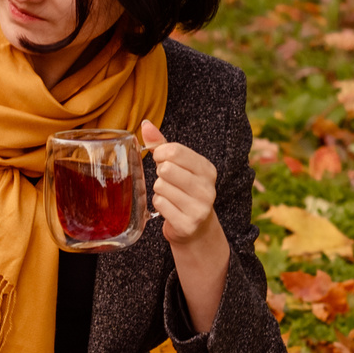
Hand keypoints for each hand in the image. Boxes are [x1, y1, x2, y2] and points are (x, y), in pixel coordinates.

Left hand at [139, 121, 220, 245]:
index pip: (174, 151)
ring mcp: (199, 207)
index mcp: (207, 169)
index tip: (161, 160)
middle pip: (166, 169)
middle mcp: (207, 188)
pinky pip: (160, 204)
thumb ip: (162, 145)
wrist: (196, 228)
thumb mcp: (177, 166)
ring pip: (160, 186)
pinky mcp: (188, 223)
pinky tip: (168, 208)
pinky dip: (158, 204)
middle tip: (167, 181)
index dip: (160, 154)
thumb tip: (146, 124)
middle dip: (160, 174)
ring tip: (170, 195)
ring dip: (159, 190)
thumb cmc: (183, 191)